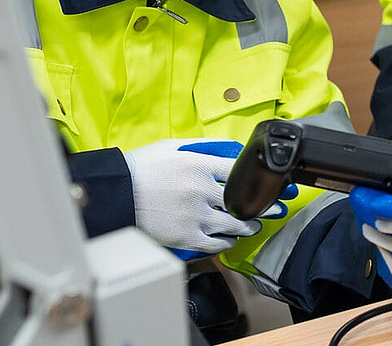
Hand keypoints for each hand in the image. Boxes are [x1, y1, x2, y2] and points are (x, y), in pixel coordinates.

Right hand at [124, 138, 294, 258]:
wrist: (115, 195)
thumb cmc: (139, 169)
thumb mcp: (171, 147)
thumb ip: (200, 147)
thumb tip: (225, 148)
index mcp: (198, 165)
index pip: (238, 170)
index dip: (256, 177)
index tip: (269, 182)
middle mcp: (200, 190)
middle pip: (243, 200)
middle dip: (264, 205)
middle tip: (276, 208)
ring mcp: (194, 215)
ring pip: (235, 224)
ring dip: (249, 225)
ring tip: (253, 224)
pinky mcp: (186, 236)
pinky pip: (216, 244)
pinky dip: (228, 243)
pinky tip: (230, 239)